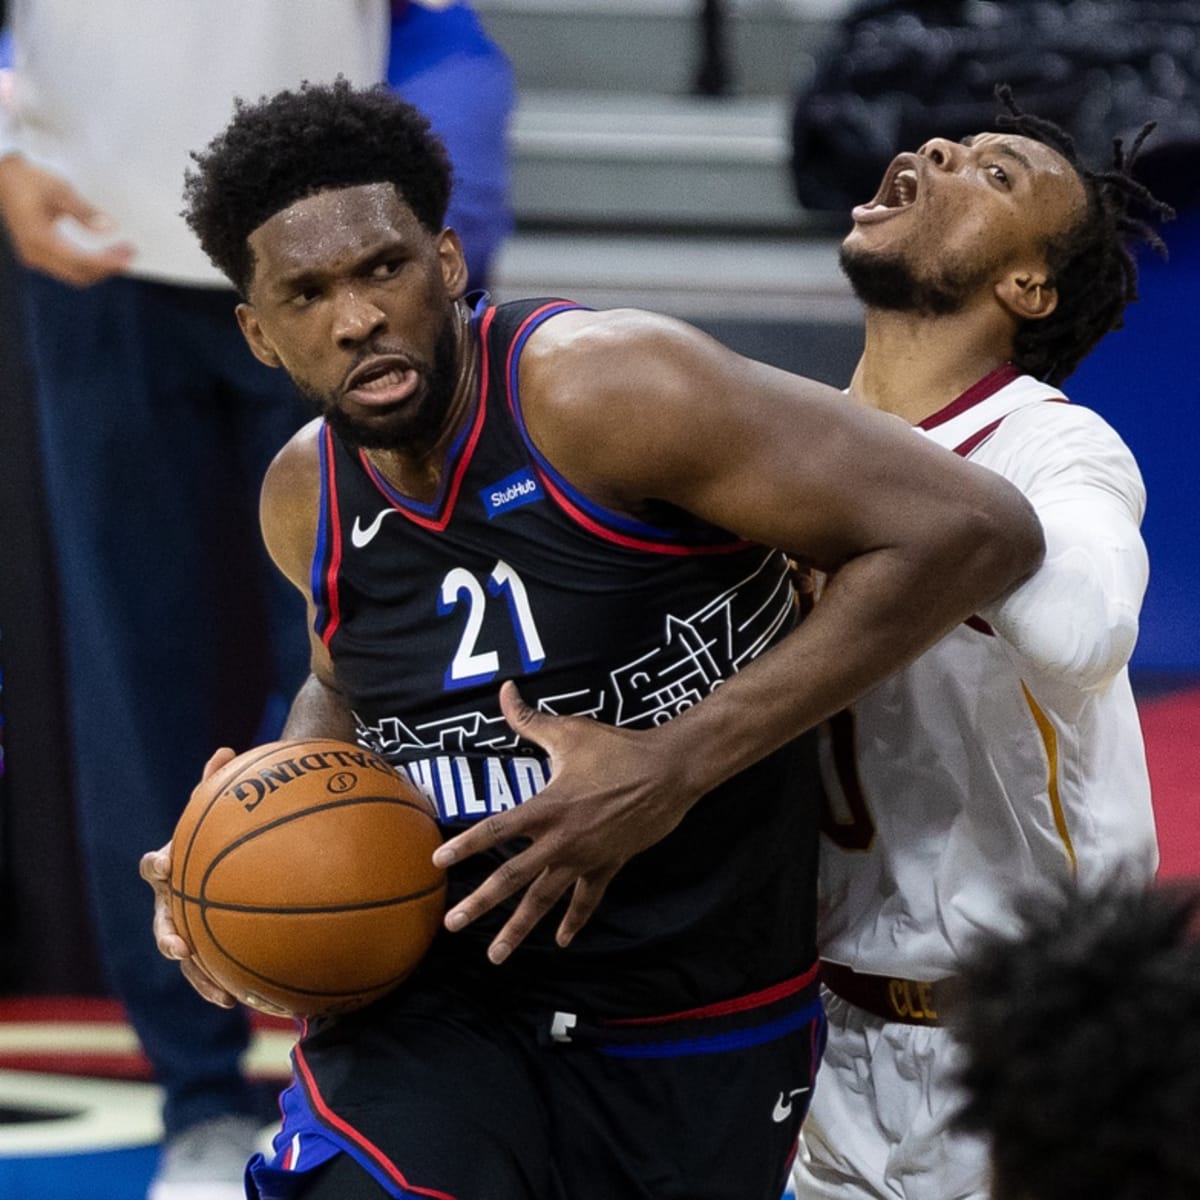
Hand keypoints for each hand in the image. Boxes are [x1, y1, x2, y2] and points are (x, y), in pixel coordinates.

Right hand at [0, 154, 134, 285]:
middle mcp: (35, 253)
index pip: (81, 260)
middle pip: (80, 274)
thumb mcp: (59, 189)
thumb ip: (84, 211)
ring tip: (121, 253)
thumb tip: (109, 227)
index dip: (107, 261)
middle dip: (108, 267)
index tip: (128, 255)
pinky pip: (67, 268)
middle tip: (130, 253)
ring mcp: (35, 256)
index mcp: (38, 238)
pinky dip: (88, 265)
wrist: (2, 175)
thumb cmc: (28, 179)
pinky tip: (103, 254)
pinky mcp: (37, 254)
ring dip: (100, 268)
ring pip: (74, 274)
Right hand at [139, 748, 238, 1007]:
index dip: (158, 867)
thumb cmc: (218, 830)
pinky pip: (215, 968)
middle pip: (163, 924)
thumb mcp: (218, 807)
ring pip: (187, 959)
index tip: (166, 865)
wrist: (222, 858)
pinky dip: (228, 982)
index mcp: (170, 867)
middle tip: (182, 949)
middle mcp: (171, 902)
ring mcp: (186, 927)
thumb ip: (217, 784)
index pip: (154, 866)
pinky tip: (251, 997)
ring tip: (223, 995)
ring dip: (201, 977)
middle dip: (169, 939)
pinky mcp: (207, 947)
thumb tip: (226, 750)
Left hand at [432, 681, 700, 963]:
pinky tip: (561, 942)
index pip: (496, 830)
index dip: (466, 846)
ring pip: (544, 900)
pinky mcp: (608, 865)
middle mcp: (561, 840)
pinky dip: (574, 920)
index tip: (438, 862)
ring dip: (518, 928)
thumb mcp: (570, 732)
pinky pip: (587, 899)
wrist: (668, 773)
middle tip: (451, 924)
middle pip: (512, 878)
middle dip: (480, 903)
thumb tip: (504, 690)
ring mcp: (584, 858)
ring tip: (495, 955)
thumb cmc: (617, 749)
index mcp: (547, 808)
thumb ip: (530, 719)